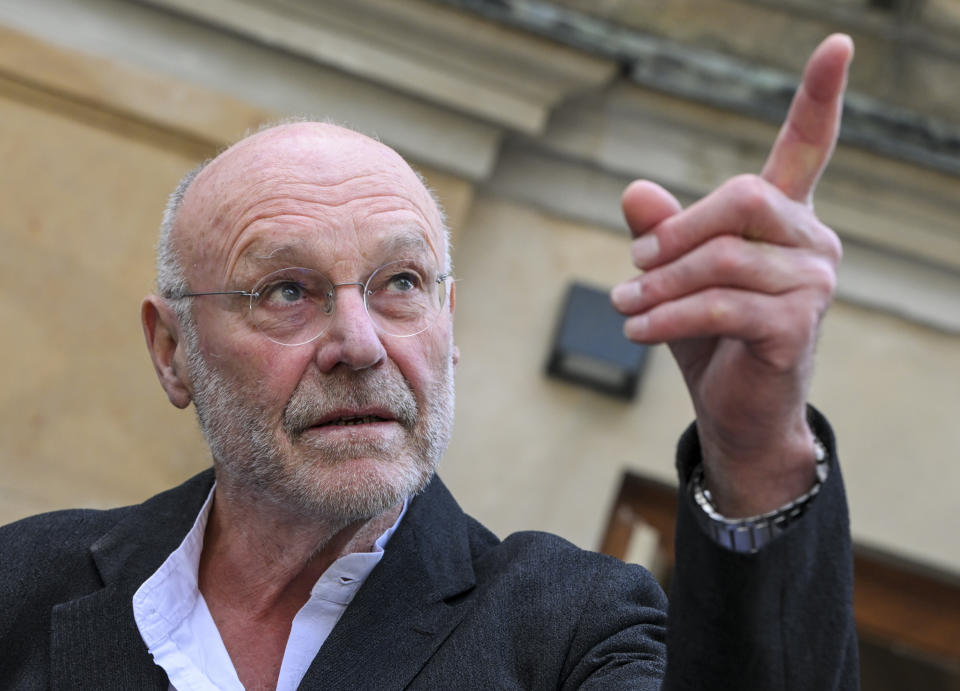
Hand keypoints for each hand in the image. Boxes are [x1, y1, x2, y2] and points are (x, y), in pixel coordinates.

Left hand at [611, 35, 853, 515]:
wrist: (736, 409)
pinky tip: (635, 328)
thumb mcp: (676, 276)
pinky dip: (666, 316)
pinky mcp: (796, 327)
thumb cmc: (710, 336)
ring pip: (722, 259)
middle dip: (677, 232)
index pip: (809, 147)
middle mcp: (812, 242)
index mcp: (787, 218)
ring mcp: (812, 285)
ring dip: (659, 285)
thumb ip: (661, 232)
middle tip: (636, 265)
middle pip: (743, 198)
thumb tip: (634, 191)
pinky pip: (719, 306)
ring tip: (624, 303)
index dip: (821, 96)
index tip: (837, 43)